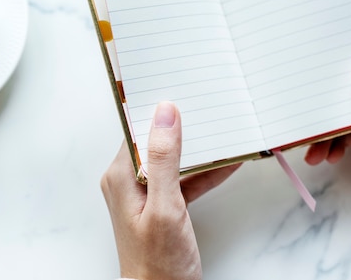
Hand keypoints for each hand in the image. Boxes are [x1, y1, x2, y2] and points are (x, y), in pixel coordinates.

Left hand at [100, 101, 240, 279]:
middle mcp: (130, 181)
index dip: (156, 110)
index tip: (178, 88)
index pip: (136, 130)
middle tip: (208, 104)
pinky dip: (205, 173)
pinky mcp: (164, 206)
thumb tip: (165, 112)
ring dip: (199, 150)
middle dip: (183, 126)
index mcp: (122, 176)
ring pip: (174, 161)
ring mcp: (147, 194)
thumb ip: (165, 159)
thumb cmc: (158, 262)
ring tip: (225, 129)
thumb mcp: (165, 206)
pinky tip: (228, 161)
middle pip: (157, 142)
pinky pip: (184, 180)